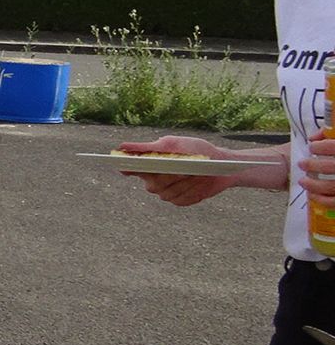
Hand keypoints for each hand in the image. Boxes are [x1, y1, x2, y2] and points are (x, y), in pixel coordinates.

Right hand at [116, 134, 253, 206]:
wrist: (221, 164)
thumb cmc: (196, 150)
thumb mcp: (173, 144)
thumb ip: (148, 147)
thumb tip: (122, 147)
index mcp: (149, 166)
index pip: (130, 169)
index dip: (127, 169)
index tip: (126, 167)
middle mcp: (154, 181)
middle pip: (152, 183)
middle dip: (168, 176)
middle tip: (182, 169)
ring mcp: (166, 192)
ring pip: (167, 192)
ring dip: (184, 183)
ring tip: (197, 174)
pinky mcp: (180, 200)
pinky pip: (181, 199)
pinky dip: (192, 191)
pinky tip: (200, 183)